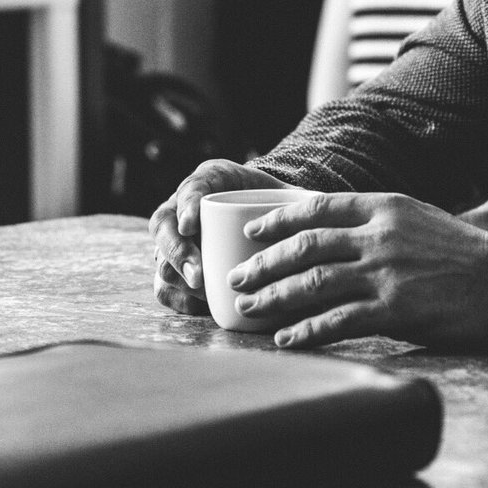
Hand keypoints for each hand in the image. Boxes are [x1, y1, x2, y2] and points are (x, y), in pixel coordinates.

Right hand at [148, 159, 290, 314]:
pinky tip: (196, 306)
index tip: (192, 224)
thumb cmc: (279, 204)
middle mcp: (182, 207)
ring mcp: (176, 240)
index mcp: (209, 180)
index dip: (187, 205)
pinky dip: (177, 298)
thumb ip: (304, 200)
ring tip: (201, 291)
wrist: (269, 217)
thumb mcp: (290, 194)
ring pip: (160, 259)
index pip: (191, 188)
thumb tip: (327, 209)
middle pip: (163, 227)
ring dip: (177, 277)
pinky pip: (165, 287)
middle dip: (177, 252)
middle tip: (199, 274)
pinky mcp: (179, 270)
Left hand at [225, 192, 487, 350]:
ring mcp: (386, 274)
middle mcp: (380, 236)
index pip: (317, 209)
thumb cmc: (460, 253)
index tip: (251, 234)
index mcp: (384, 207)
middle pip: (305, 247)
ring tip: (249, 308)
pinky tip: (285, 339)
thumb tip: (331, 234)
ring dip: (273, 297)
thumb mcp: (418, 219)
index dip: (277, 222)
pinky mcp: (394, 311)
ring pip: (312, 283)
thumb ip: (375, 222)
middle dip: (264, 263)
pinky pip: (337, 321)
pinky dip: (305, 331)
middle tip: (237, 277)